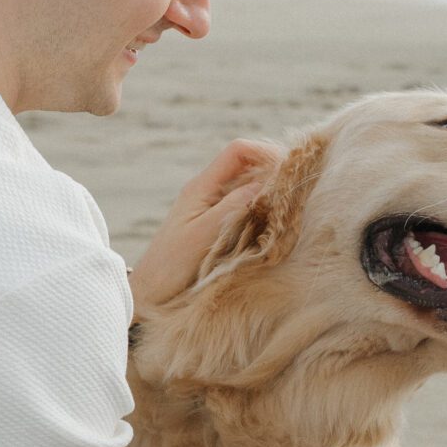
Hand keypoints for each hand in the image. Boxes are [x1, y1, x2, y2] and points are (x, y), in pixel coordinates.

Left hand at [129, 139, 279, 310]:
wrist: (150, 295)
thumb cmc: (171, 266)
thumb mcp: (205, 234)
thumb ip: (235, 206)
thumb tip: (267, 183)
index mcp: (201, 186)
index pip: (239, 151)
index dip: (266, 154)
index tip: (289, 172)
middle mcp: (208, 192)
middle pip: (248, 167)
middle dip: (273, 173)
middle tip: (296, 192)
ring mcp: (212, 209)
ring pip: (249, 188)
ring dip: (270, 194)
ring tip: (288, 209)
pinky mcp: (217, 227)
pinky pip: (246, 209)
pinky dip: (263, 212)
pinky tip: (273, 227)